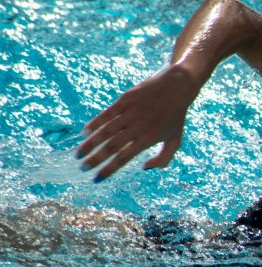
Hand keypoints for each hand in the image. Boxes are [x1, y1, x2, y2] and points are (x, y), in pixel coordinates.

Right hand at [77, 65, 200, 181]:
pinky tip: (84, 133)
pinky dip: (94, 123)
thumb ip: (164, 159)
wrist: (176, 88)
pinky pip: (107, 114)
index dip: (109, 169)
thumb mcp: (175, 141)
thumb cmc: (175, 117)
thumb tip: (145, 168)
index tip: (96, 179)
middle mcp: (137, 127)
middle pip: (111, 146)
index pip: (124, 158)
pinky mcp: (125, 100)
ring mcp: (130, 113)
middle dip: (95, 159)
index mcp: (148, 139)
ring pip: (105, 131)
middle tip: (83, 168)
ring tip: (79, 154)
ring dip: (90, 144)